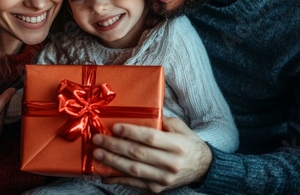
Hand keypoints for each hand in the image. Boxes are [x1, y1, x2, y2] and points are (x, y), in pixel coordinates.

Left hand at [92, 117, 211, 192]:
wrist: (202, 167)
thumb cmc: (188, 143)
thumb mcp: (180, 127)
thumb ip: (161, 119)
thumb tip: (139, 111)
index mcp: (177, 145)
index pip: (150, 138)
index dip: (131, 133)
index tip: (115, 127)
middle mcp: (171, 163)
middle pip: (138, 154)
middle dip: (114, 146)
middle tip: (98, 139)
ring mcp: (164, 178)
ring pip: (133, 170)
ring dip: (112, 162)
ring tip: (97, 154)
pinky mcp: (157, 188)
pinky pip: (134, 183)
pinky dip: (117, 179)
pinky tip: (104, 174)